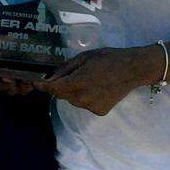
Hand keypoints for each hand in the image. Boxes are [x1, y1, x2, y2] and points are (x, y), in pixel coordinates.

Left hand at [34, 47, 156, 115]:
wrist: (133, 70)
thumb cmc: (108, 58)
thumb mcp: (84, 57)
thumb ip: (65, 69)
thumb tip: (49, 77)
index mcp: (78, 82)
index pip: (53, 89)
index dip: (43, 86)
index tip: (36, 82)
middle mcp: (82, 98)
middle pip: (62, 95)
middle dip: (61, 86)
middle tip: (71, 74)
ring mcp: (91, 107)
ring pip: (73, 100)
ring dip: (74, 92)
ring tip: (88, 79)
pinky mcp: (99, 112)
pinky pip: (85, 104)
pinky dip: (85, 97)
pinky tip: (97, 88)